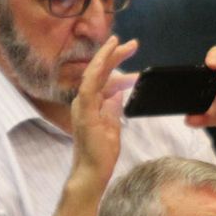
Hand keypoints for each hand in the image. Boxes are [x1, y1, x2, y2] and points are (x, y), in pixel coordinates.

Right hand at [69, 36, 138, 185]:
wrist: (92, 171)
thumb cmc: (100, 153)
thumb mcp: (112, 124)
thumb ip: (113, 107)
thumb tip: (117, 92)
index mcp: (91, 103)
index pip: (104, 77)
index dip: (116, 63)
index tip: (129, 52)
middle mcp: (84, 101)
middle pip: (99, 72)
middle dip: (114, 55)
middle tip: (133, 44)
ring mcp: (82, 106)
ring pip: (93, 73)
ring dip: (106, 57)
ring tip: (120, 44)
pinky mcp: (84, 112)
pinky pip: (88, 87)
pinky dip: (96, 71)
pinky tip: (104, 59)